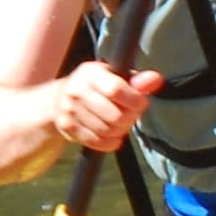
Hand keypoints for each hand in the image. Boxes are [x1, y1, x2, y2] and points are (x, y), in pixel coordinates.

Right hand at [50, 60, 164, 153]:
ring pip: (107, 131)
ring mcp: (68, 109)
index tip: (141, 103)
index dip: (135, 101)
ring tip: (120, 123)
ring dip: (120, 131)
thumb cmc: (98, 87)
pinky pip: (97, 142)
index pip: (116, 90)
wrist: (60, 99)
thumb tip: (155, 79)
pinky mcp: (66, 127)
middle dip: (130, 118)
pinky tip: (112, 134)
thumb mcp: (116, 77)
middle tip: (131, 115)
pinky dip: (110, 142)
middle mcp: (76, 90)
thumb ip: (138, 80)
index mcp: (90, 73)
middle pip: (114, 116)